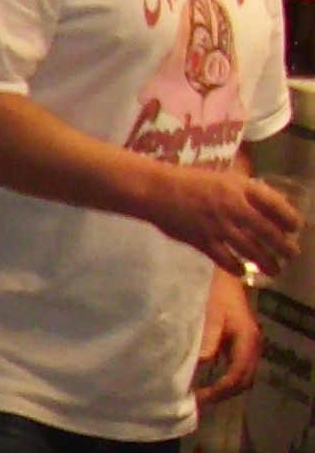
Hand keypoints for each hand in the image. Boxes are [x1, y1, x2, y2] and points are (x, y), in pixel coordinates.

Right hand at [156, 165, 300, 274]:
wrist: (156, 190)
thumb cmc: (189, 181)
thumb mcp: (224, 179)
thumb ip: (246, 191)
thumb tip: (271, 203)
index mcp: (241, 188)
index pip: (275, 204)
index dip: (289, 218)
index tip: (296, 228)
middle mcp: (234, 207)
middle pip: (267, 231)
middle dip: (283, 245)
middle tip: (292, 255)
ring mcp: (218, 226)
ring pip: (250, 248)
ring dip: (266, 261)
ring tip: (276, 270)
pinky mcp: (202, 240)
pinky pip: (224, 258)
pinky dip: (236, 267)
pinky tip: (243, 273)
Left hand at [200, 262, 266, 405]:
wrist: (223, 277)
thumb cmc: (215, 294)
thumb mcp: (209, 316)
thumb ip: (207, 341)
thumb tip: (200, 367)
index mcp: (247, 340)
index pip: (236, 376)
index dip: (218, 391)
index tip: (197, 399)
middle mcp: (253, 346)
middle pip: (243, 381)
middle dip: (222, 395)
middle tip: (196, 403)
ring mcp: (249, 345)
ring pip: (242, 376)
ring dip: (224, 389)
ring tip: (200, 396)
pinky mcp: (241, 344)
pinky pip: (237, 368)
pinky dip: (224, 379)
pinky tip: (205, 381)